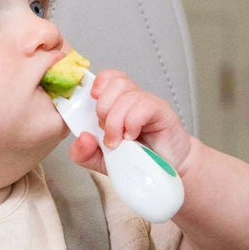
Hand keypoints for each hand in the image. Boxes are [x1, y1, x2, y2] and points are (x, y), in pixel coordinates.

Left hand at [69, 69, 193, 174]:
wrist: (166, 171)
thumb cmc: (137, 160)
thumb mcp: (102, 161)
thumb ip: (84, 153)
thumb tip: (82, 137)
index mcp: (118, 103)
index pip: (107, 78)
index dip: (98, 84)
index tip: (92, 101)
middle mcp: (133, 100)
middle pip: (115, 83)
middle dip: (104, 108)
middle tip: (106, 131)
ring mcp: (148, 104)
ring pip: (127, 96)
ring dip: (116, 121)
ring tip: (119, 141)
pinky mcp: (162, 112)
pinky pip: (144, 106)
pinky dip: (132, 122)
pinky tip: (133, 136)